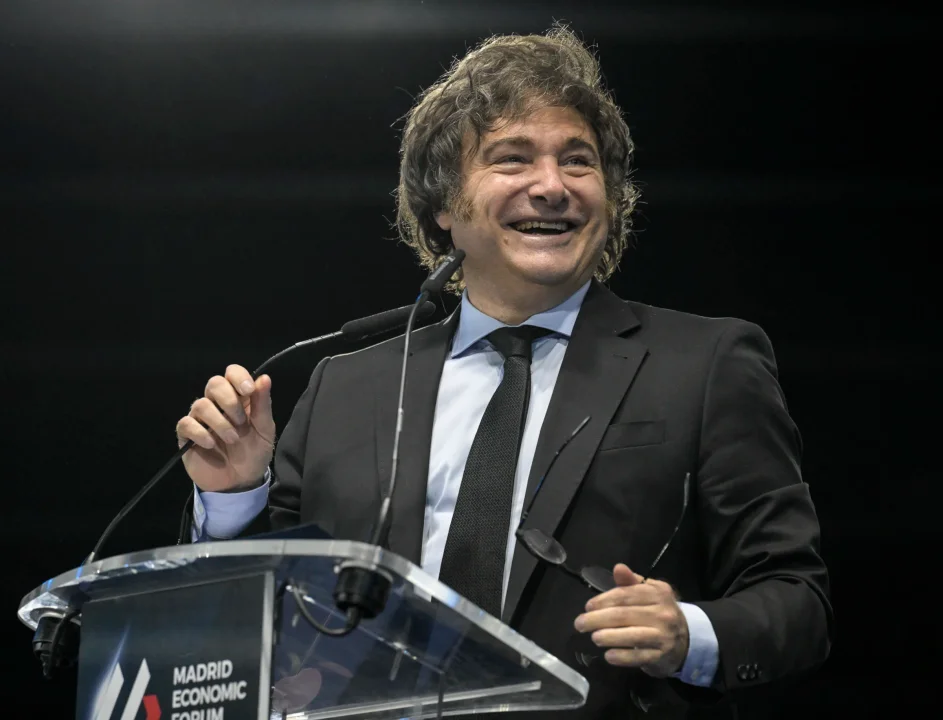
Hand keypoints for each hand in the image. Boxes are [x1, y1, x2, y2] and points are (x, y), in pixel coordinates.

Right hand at [175, 365, 275, 492]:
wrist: (241, 482)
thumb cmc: (254, 454)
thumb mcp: (264, 430)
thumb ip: (263, 405)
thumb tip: (264, 378)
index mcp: (238, 399)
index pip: (231, 373)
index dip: (238, 376)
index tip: (248, 390)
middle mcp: (218, 405)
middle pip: (214, 383)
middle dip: (229, 400)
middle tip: (241, 421)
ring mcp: (201, 419)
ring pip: (201, 404)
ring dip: (219, 422)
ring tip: (233, 439)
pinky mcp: (187, 436)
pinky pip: (186, 424)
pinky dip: (200, 433)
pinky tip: (212, 445)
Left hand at [574, 563, 688, 677]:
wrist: (688, 640)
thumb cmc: (660, 613)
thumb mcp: (650, 593)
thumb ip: (632, 582)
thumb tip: (618, 568)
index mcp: (657, 594)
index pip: (625, 595)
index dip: (603, 600)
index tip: (588, 606)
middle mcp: (662, 613)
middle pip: (623, 615)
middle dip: (597, 619)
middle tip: (580, 624)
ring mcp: (663, 636)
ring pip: (631, 636)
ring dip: (608, 637)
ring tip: (594, 637)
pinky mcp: (661, 656)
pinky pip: (638, 657)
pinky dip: (622, 656)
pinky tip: (608, 655)